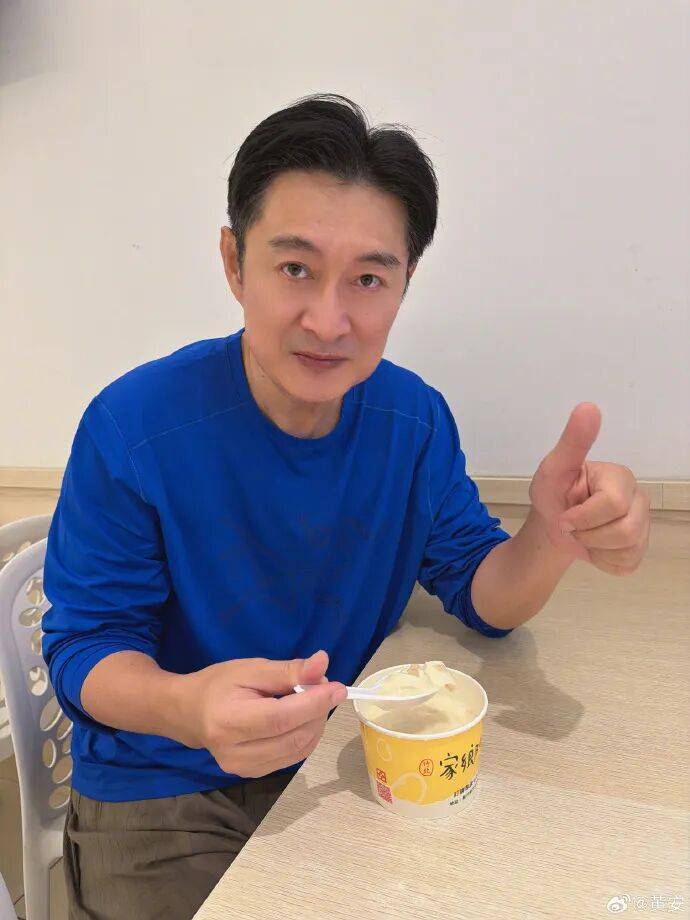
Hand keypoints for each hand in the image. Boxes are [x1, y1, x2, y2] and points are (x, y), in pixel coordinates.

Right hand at [175, 650, 346, 777]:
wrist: (190, 714)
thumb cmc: (218, 685)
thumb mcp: (251, 669)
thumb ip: (288, 670)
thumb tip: (322, 664)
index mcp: (229, 721)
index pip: (281, 718)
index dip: (313, 704)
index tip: (337, 688)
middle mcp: (235, 753)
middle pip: (294, 736)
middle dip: (317, 711)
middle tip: (320, 686)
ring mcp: (244, 769)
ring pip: (299, 749)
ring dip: (315, 724)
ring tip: (309, 700)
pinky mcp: (254, 775)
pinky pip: (293, 757)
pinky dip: (305, 736)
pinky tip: (300, 718)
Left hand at [528, 402, 650, 575]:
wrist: (552, 525)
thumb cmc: (554, 494)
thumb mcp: (554, 468)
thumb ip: (572, 442)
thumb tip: (588, 407)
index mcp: (620, 477)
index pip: (613, 505)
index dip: (583, 517)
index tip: (564, 515)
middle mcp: (638, 499)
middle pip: (625, 531)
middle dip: (588, 534)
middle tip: (572, 525)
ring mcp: (643, 525)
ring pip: (627, 550)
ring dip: (593, 548)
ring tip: (583, 534)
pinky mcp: (638, 550)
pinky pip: (625, 565)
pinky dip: (601, 562)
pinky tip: (593, 546)